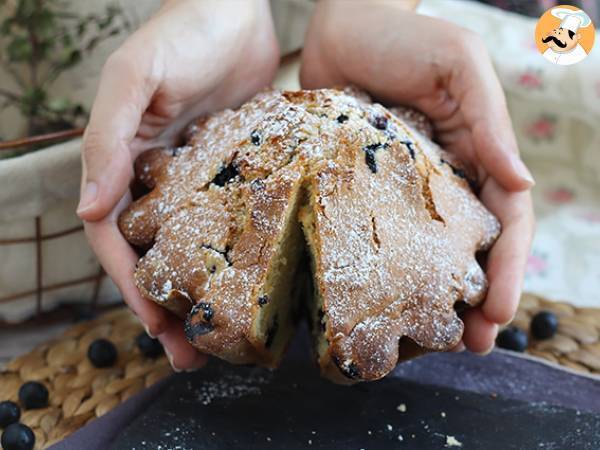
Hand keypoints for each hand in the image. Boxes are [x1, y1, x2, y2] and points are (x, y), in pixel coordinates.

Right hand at [77, 0, 278, 370]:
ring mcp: (194, 178)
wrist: (237, 8)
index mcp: (123, 162)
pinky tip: (249, 284)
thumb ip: (108, 138)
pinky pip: (227, 222)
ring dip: (200, 293)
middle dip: (164, 306)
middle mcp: (154, 177)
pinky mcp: (232, 171)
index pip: (115, 237)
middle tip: (187, 356)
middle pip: (154, 255)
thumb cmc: (183, 33)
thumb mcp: (135, 77)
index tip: (154, 325)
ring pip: (191, 248)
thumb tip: (86, 208)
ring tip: (219, 338)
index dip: (131, 283)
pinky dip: (231, 257)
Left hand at [301, 1, 534, 353]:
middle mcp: (446, 176)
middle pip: (470, 249)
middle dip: (476, 300)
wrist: (342, 23)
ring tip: (430, 342)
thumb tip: (519, 180)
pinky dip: (387, 268)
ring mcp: (404, 185)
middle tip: (469, 348)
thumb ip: (487, 120)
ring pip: (427, 251)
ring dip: (432, 297)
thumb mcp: (458, 66)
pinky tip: (377, 299)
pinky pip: (379, 231)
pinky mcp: (364, 184)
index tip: (497, 314)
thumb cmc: (405, 36)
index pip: (505, 222)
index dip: (506, 269)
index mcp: (478, 154)